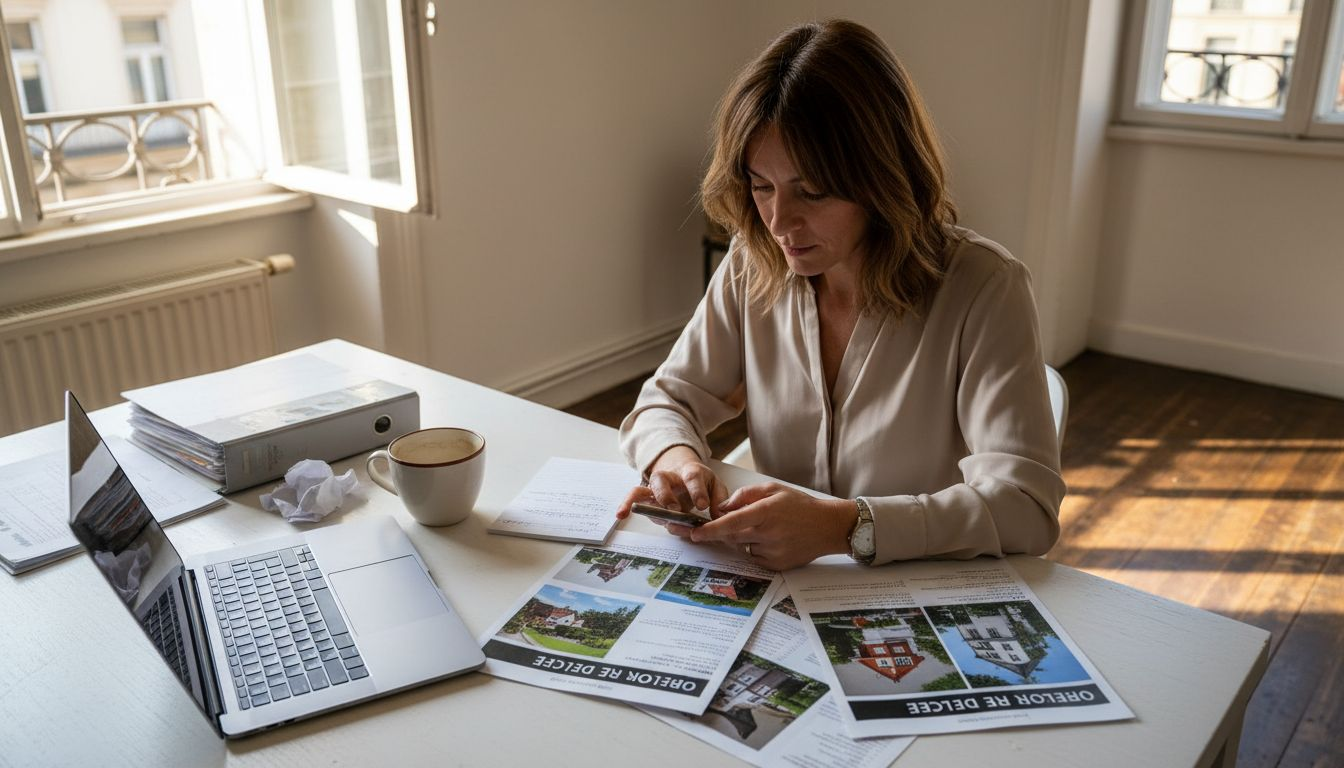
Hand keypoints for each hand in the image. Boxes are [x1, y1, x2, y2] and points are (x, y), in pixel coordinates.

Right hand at [616, 446, 728, 538]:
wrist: (684, 471)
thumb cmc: (701, 482)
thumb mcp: (716, 486)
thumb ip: (719, 500)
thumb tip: (719, 517)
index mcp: (690, 472)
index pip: (693, 478)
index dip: (697, 491)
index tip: (702, 505)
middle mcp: (670, 477)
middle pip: (662, 480)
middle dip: (666, 495)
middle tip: (674, 509)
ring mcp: (656, 487)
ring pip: (645, 489)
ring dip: (646, 504)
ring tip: (647, 515)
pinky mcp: (646, 495)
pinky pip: (633, 496)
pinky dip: (626, 504)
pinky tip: (620, 514)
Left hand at [688, 483, 856, 569]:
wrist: (828, 527)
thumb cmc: (800, 505)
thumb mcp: (773, 489)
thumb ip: (745, 495)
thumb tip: (722, 507)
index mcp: (766, 512)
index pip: (731, 523)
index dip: (710, 530)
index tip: (694, 533)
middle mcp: (768, 534)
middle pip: (732, 537)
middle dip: (721, 532)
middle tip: (721, 525)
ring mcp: (773, 552)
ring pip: (742, 547)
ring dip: (742, 539)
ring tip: (764, 529)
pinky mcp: (776, 565)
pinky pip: (754, 558)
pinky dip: (754, 549)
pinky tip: (771, 540)